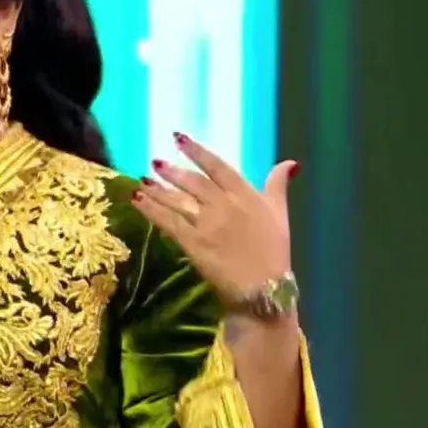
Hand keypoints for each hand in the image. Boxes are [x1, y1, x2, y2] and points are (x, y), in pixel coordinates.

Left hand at [131, 132, 298, 300]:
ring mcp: (206, 224)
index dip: (196, 151)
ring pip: (177, 200)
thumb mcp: (280, 214)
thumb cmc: (274, 251)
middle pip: (192, 182)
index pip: (217, 166)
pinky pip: (168, 222)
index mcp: (245, 195)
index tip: (178, 138)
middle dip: (172, 171)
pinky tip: (138, 200)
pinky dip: (151, 210)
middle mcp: (223, 205)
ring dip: (157, 189)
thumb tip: (289, 163)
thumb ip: (278, 185)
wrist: (264, 289)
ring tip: (142, 179)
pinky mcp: (193, 243)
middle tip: (154, 161)